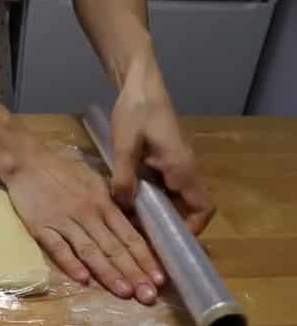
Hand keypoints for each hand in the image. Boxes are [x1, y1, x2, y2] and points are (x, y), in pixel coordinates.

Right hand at [3, 148, 164, 304]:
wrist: (27, 162)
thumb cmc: (63, 170)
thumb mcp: (95, 181)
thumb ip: (112, 204)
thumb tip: (134, 226)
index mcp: (103, 203)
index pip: (129, 235)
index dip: (145, 258)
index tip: (159, 278)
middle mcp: (88, 214)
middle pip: (114, 247)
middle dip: (133, 272)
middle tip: (149, 296)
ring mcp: (64, 221)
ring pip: (90, 250)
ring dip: (108, 273)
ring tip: (125, 292)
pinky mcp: (41, 227)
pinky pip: (58, 248)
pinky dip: (71, 263)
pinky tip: (83, 279)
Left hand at [111, 67, 215, 233]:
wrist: (139, 83)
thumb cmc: (136, 112)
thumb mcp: (124, 147)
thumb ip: (123, 178)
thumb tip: (124, 207)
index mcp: (182, 168)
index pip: (201, 208)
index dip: (192, 228)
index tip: (169, 242)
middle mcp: (184, 169)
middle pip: (187, 207)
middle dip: (169, 226)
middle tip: (143, 240)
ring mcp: (175, 163)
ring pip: (173, 197)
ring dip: (157, 212)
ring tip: (132, 226)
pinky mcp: (164, 158)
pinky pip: (163, 186)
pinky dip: (150, 198)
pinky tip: (127, 202)